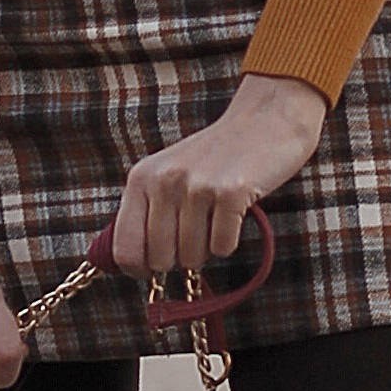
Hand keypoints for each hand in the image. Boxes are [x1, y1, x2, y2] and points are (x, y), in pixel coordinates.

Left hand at [110, 72, 325, 286]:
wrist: (266, 120)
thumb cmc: (215, 158)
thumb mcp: (168, 175)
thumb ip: (146, 212)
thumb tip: (132, 266)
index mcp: (141, 178)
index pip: (124, 250)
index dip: (140, 270)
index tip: (155, 268)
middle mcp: (164, 181)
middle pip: (160, 261)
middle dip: (180, 258)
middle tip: (196, 232)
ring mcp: (197, 186)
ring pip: (192, 258)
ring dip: (207, 248)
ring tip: (215, 217)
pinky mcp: (231, 193)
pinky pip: (222, 248)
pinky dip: (229, 241)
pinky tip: (233, 214)